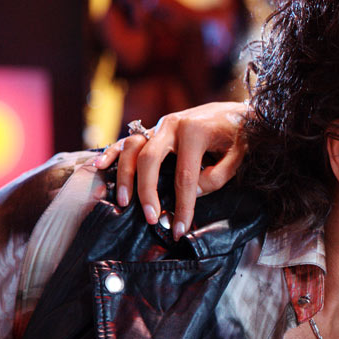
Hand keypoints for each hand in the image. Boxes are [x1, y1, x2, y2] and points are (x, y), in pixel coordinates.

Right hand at [94, 101, 248, 238]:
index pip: (185, 176)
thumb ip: (218, 175)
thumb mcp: (239, 155)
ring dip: (125, 175)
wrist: (237, 110)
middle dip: (147, 192)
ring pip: (133, 148)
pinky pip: (128, 139)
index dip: (182, 205)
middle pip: (150, 160)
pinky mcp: (155, 128)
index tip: (180, 228)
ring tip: (123, 201)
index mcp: (196, 132)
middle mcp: (173, 125)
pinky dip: (112, 152)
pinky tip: (98, 166)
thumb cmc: (240, 135)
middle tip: (150, 218)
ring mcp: (161, 125)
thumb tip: (193, 192)